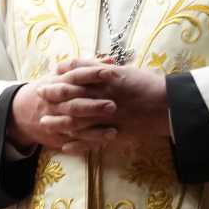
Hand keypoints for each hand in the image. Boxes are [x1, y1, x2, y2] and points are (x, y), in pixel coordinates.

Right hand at [8, 58, 119, 152]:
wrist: (19, 113)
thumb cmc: (48, 89)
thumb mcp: (60, 75)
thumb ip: (85, 67)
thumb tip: (110, 59)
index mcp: (56, 83)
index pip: (74, 76)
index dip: (92, 74)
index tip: (112, 73)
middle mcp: (54, 102)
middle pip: (73, 103)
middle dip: (92, 105)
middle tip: (113, 106)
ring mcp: (53, 121)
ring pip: (72, 125)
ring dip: (92, 129)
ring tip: (113, 131)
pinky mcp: (56, 136)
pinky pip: (72, 141)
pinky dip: (88, 143)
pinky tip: (104, 141)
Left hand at [52, 58, 170, 137]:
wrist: (169, 105)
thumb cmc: (148, 84)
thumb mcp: (123, 70)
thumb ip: (98, 66)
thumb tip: (75, 63)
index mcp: (106, 81)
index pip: (75, 78)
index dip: (59, 80)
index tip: (46, 80)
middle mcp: (104, 98)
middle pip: (71, 99)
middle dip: (53, 99)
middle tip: (39, 99)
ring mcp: (109, 118)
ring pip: (77, 122)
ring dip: (59, 123)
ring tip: (45, 124)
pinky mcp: (115, 134)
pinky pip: (92, 141)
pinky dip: (77, 145)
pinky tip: (65, 146)